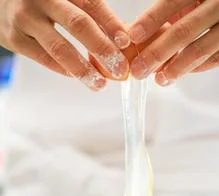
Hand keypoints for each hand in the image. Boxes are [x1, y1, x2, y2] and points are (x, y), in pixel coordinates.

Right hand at [0, 0, 129, 90]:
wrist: (0, 1)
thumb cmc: (39, 2)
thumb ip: (89, 13)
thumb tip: (120, 40)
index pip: (91, 4)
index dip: (111, 24)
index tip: (126, 43)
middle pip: (78, 24)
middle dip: (102, 49)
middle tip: (118, 69)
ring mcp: (25, 19)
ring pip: (59, 48)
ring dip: (83, 69)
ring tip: (99, 84)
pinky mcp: (14, 39)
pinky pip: (44, 59)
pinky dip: (63, 70)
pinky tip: (77, 77)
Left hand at [129, 0, 218, 84]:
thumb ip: (178, 7)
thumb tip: (146, 31)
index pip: (174, 1)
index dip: (152, 20)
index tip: (133, 36)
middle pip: (184, 31)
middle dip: (157, 53)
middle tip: (139, 69)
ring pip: (201, 49)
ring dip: (176, 67)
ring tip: (159, 79)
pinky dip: (197, 67)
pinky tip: (180, 73)